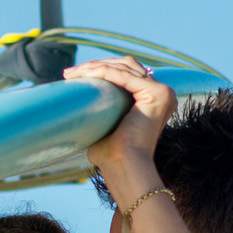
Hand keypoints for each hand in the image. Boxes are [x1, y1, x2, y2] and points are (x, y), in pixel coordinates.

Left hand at [64, 57, 175, 178]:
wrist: (123, 167)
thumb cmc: (111, 154)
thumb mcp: (105, 124)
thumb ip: (101, 109)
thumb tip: (79, 102)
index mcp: (153, 100)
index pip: (126, 73)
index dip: (100, 69)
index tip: (73, 75)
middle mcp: (163, 94)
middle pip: (126, 66)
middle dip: (96, 65)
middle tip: (69, 73)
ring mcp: (163, 92)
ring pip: (124, 67)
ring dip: (96, 66)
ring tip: (72, 74)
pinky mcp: (158, 94)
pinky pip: (124, 76)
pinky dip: (103, 72)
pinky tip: (85, 74)